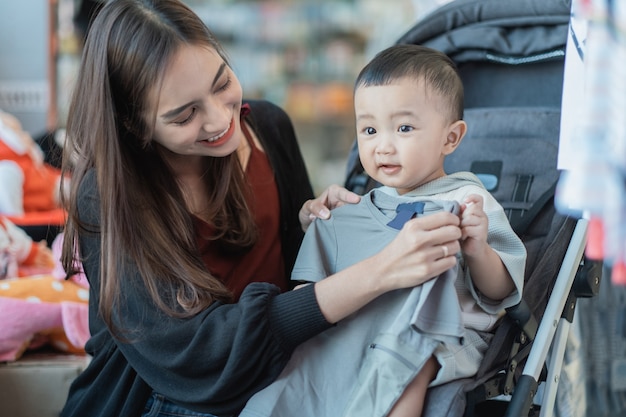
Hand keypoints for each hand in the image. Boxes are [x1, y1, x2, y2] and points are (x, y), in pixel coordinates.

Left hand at [299, 184, 360, 230]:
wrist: (310, 226)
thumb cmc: (309, 212)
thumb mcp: (307, 207)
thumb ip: (314, 207)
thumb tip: (326, 215)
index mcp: (334, 192)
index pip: (342, 193)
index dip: (349, 196)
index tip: (356, 200)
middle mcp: (343, 201)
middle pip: (353, 205)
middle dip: (357, 209)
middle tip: (362, 214)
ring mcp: (347, 213)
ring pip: (354, 215)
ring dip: (355, 220)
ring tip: (356, 225)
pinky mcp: (348, 223)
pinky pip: (352, 225)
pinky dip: (353, 228)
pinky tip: (354, 232)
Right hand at [313, 210, 461, 322]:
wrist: (383, 270)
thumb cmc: (398, 249)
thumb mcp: (407, 230)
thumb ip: (427, 223)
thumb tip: (452, 218)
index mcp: (414, 226)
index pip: (446, 217)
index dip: (454, 220)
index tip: (453, 224)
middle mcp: (419, 240)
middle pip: (454, 231)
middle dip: (456, 234)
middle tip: (451, 237)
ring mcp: (424, 256)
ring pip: (454, 247)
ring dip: (452, 248)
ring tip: (443, 249)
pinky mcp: (428, 270)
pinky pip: (451, 261)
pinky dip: (449, 260)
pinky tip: (440, 259)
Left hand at [459, 194, 488, 258]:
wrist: (471, 250)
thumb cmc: (464, 235)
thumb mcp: (460, 222)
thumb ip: (460, 213)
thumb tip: (462, 205)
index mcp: (478, 212)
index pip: (479, 199)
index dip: (472, 197)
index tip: (465, 201)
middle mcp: (483, 216)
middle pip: (471, 209)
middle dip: (462, 217)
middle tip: (461, 226)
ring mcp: (484, 224)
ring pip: (468, 218)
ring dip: (462, 226)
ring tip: (462, 232)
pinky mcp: (482, 232)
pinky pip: (467, 228)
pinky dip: (462, 233)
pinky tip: (464, 237)